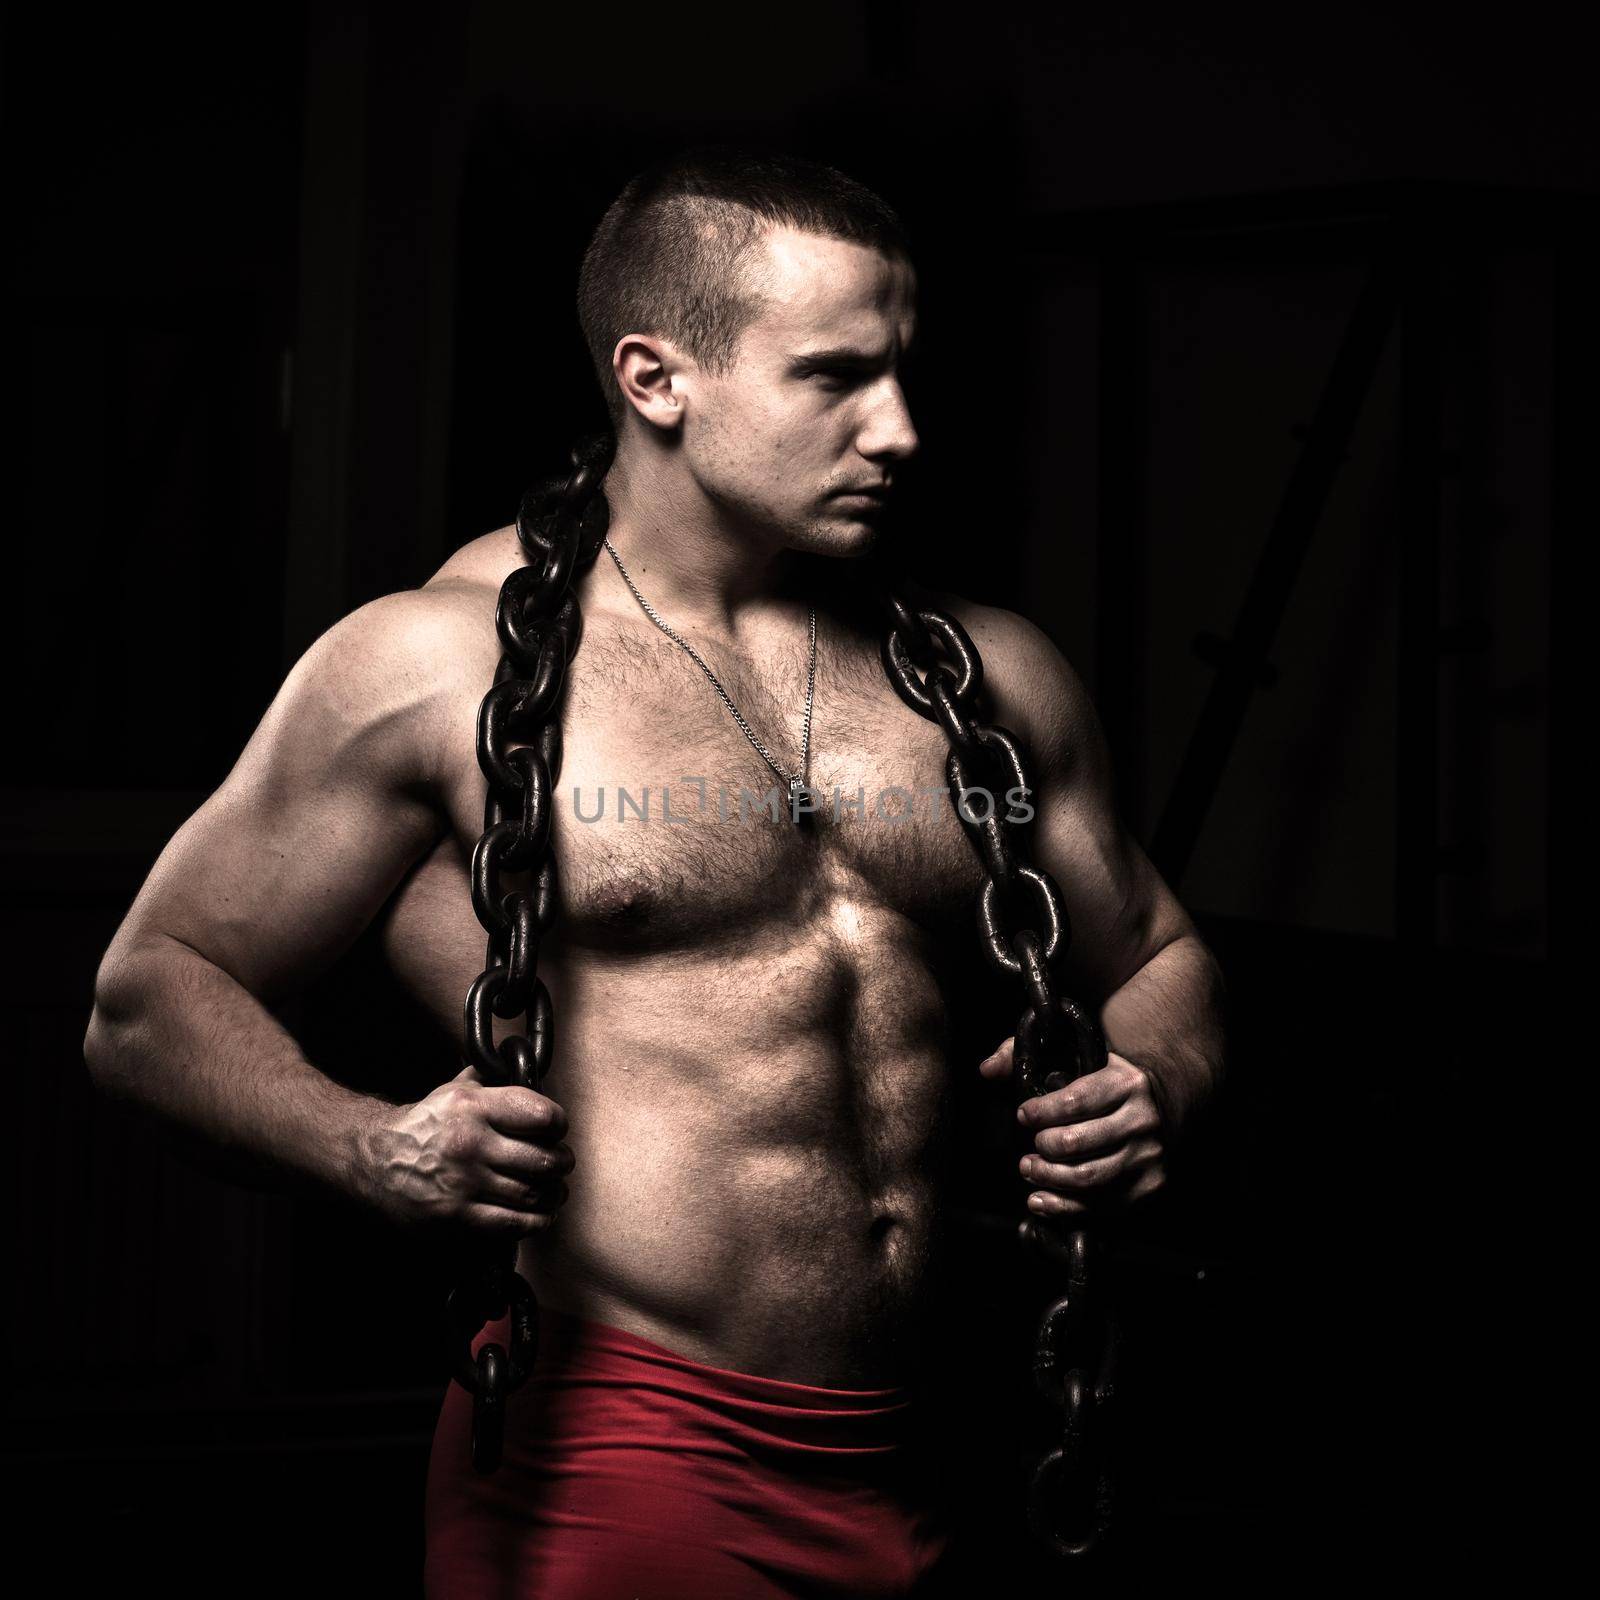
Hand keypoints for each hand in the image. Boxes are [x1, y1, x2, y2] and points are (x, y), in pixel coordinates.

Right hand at [362, 1065, 573, 1238]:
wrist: (376, 1161)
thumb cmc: (423, 1126)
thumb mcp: (454, 1091)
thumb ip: (491, 1080)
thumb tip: (522, 1067)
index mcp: (474, 1107)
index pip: (541, 1116)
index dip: (558, 1124)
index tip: (558, 1130)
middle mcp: (471, 1144)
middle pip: (544, 1160)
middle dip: (562, 1163)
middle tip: (562, 1162)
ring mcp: (464, 1183)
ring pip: (533, 1194)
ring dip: (553, 1194)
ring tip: (554, 1189)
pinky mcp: (457, 1216)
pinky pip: (513, 1223)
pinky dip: (536, 1220)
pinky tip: (540, 1213)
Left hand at [979, 1038, 1165, 1218]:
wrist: (1165, 1101)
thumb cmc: (1106, 1077)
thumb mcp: (1075, 1053)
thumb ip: (1027, 1053)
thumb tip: (987, 1070)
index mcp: (1127, 1083)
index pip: (1076, 1101)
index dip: (1041, 1112)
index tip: (1023, 1115)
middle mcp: (1143, 1120)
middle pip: (1078, 1143)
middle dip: (1042, 1148)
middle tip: (1027, 1149)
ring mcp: (1150, 1155)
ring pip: (1088, 1178)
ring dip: (1048, 1179)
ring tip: (1029, 1170)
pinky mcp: (1150, 1184)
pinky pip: (1102, 1205)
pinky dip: (1064, 1208)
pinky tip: (1040, 1201)